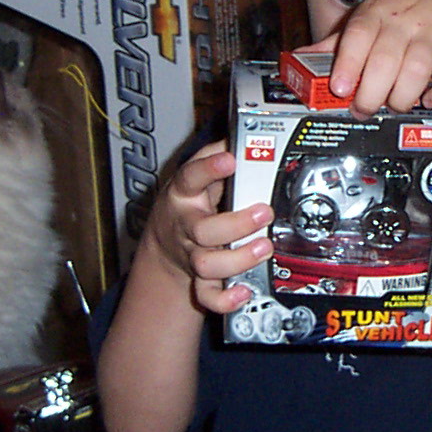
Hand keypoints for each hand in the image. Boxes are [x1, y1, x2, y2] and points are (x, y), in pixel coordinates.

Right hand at [142, 141, 272, 314]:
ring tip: (264, 248)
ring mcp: (191, 254)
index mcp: (183, 194)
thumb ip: (216, 156)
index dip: (209, 167)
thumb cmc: (189, 204)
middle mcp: (186, 226)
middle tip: (265, 212)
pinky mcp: (198, 279)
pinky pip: (207, 295)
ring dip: (238, 259)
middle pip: (203, 230)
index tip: (230, 158)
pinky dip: (225, 298)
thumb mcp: (197, 176)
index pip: (190, 176)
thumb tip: (243, 133)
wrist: (166, 243)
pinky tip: (244, 290)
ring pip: (207, 264)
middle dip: (236, 223)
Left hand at [322, 0, 431, 116]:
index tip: (338, 88)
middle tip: (362, 109)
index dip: (346, 63)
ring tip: (394, 104)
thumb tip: (300, 57)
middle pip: (384, 62)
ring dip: (402, 98)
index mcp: (377, 13)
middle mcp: (404, 23)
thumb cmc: (409, 3)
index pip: (358, 35)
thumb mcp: (371, 12)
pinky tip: (429, 98)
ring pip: (416, 73)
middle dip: (370, 94)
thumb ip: (339, 40)